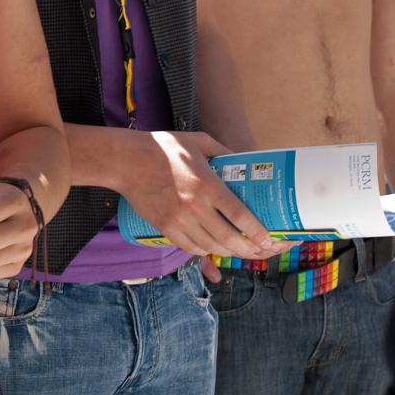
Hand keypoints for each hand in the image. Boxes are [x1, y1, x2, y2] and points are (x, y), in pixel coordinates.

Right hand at [122, 131, 289, 260]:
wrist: (126, 160)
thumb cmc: (161, 147)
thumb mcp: (197, 142)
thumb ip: (223, 151)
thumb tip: (243, 160)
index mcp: (207, 185)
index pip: (240, 216)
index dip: (258, 232)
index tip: (269, 239)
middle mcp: (194, 207)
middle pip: (229, 238)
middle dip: (249, 249)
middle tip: (259, 250)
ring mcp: (178, 220)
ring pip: (211, 247)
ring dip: (228, 253)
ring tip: (239, 251)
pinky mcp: (165, 227)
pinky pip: (190, 247)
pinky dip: (205, 251)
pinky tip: (213, 248)